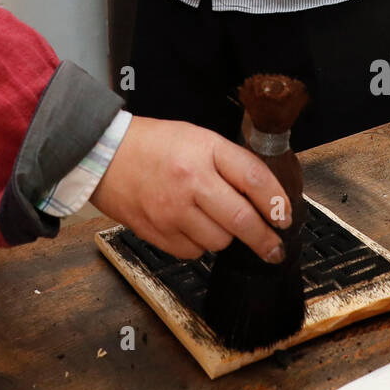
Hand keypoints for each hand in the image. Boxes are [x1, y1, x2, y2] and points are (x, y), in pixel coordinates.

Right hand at [91, 116, 291, 262]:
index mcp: (205, 151)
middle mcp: (190, 182)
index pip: (254, 178)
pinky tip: (191, 226)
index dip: (276, 202)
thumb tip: (263, 196)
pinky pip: (192, 252)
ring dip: (225, 238)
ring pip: (218, 242)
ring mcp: (172, 211)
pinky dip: (198, 244)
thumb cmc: (153, 143)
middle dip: (264, 240)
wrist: (104, 155)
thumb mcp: (197, 137)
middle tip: (274, 249)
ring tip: (215, 221)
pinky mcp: (157, 233)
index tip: (284, 217)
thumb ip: (229, 163)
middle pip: (241, 220)